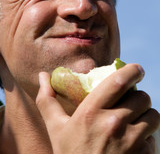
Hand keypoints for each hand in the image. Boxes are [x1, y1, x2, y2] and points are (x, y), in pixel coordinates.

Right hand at [36, 64, 159, 153]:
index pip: (118, 81)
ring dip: (146, 114)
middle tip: (131, 101)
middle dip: (138, 96)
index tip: (136, 69)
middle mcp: (113, 124)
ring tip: (134, 121)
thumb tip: (42, 75)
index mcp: (90, 113)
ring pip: (152, 114)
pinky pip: (153, 136)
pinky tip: (134, 143)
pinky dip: (147, 136)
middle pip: (141, 97)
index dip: (131, 70)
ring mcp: (131, 141)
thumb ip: (48, 100)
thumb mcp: (56, 129)